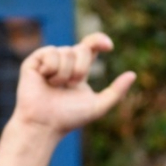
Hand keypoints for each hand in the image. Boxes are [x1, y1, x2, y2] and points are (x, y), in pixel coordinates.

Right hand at [11, 33, 134, 137]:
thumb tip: (133, 74)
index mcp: (78, 68)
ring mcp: (47, 61)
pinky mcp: (33, 63)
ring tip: (54, 87)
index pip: (91, 45)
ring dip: (64, 73)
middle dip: (80, 68)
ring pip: (66, 51)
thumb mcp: (98, 106)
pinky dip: (50, 69)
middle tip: (70, 85)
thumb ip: (116, 92)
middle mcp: (64, 62)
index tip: (109, 47)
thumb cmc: (68, 118)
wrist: (44, 124)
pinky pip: (49, 52)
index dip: (99, 40)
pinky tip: (44, 80)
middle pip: (82, 49)